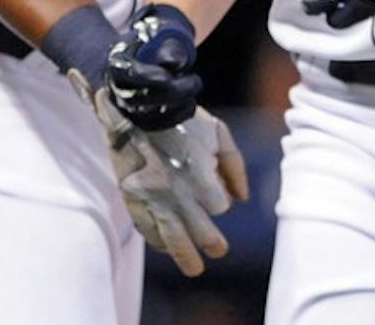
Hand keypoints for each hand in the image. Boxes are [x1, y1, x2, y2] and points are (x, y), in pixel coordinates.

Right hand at [91, 90, 248, 276]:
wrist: (137, 107)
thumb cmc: (182, 119)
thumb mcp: (219, 133)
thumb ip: (235, 166)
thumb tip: (242, 199)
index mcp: (202, 179)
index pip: (220, 208)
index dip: (219, 202)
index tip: (215, 193)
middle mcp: (179, 195)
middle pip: (204, 235)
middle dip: (214, 244)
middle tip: (218, 248)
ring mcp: (154, 199)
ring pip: (174, 242)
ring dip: (187, 258)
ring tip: (194, 268)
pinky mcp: (132, 198)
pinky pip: (147, 230)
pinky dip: (157, 240)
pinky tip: (165, 245)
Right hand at [105, 3, 200, 130]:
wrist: (143, 58)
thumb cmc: (153, 44)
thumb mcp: (162, 36)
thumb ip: (169, 46)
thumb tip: (175, 63)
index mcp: (116, 63)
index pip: (125, 73)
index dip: (145, 76)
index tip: (168, 76)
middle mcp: (116, 89)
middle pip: (137, 98)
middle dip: (170, 92)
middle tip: (195, 81)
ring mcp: (126, 108)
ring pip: (147, 115)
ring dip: (176, 105)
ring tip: (193, 88)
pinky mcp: (140, 121)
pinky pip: (156, 125)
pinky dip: (176, 117)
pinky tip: (190, 102)